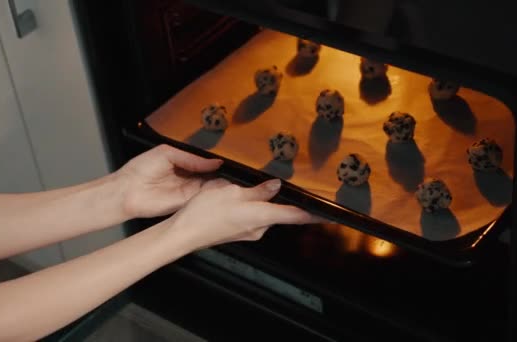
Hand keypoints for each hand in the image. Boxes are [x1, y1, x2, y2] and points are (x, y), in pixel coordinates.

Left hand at [116, 144, 222, 217]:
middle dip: (220, 171)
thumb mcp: (168, 153)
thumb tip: (214, 162)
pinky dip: (213, 192)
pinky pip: (204, 196)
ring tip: (230, 176)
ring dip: (220, 182)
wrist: (127, 191)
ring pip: (210, 185)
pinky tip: (221, 186)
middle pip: (210, 174)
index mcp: (182, 162)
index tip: (227, 159)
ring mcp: (188, 190)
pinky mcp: (187, 201)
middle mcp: (187, 176)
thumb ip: (192, 158)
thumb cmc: (139, 170)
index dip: (214, 160)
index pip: (204, 161)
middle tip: (232, 168)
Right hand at [164, 178, 322, 251]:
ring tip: (261, 182)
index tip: (333, 213)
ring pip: (266, 212)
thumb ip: (257, 190)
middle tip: (294, 181)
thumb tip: (276, 186)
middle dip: (287, 199)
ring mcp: (249, 231)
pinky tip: (243, 194)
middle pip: (282, 212)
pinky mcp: (238, 231)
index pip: (297, 216)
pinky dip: (255, 205)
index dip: (317, 214)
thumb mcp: (232, 192)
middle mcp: (260, 228)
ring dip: (267, 200)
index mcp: (262, 216)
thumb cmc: (205, 213)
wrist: (183, 233)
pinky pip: (254, 216)